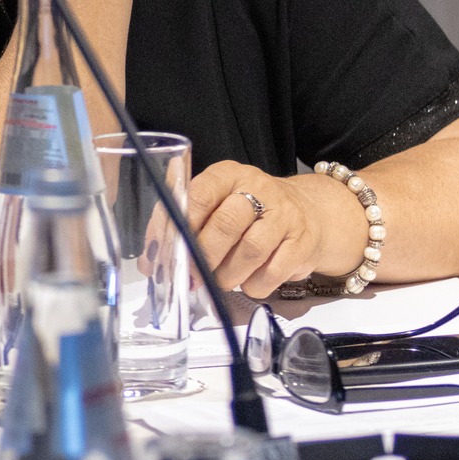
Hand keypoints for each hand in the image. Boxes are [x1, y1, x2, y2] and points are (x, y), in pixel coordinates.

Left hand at [186, 161, 367, 298]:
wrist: (306, 213)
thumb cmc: (247, 212)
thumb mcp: (216, 202)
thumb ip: (183, 223)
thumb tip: (152, 258)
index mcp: (228, 174)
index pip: (201, 193)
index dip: (184, 224)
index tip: (173, 249)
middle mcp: (259, 188)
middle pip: (226, 224)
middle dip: (205, 256)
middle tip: (193, 275)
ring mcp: (284, 215)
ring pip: (250, 251)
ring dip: (228, 275)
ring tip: (220, 280)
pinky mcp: (302, 243)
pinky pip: (274, 272)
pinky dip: (254, 284)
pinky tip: (247, 281)